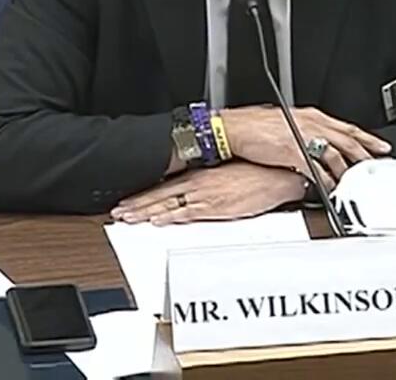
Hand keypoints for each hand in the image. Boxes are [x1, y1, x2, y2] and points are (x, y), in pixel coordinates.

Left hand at [109, 162, 311, 225]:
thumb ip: (207, 185)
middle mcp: (197, 184)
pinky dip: (169, 217)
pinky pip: (187, 213)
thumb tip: (195, 191)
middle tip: (118, 213)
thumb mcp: (226, 176)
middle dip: (137, 205)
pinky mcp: (215, 207)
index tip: (127, 202)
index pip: (164, 186)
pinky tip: (156, 221)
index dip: (143, 196)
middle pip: (159, 196)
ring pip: (168, 204)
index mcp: (199, 175)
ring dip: (145, 212)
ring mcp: (204, 195)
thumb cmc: (256, 174)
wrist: (276, 175)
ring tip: (128, 218)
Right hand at [219, 105, 390, 179]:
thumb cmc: (252, 126)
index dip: (366, 138)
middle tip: (379, 166)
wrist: (233, 128)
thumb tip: (313, 142)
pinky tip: (332, 189)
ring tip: (357, 183)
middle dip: (366, 154)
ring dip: (348, 171)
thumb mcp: (285, 122)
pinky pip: (316, 169)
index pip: (346, 127)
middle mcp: (311, 124)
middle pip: (348, 140)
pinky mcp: (294, 152)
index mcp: (311, 116)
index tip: (380, 147)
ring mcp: (304, 138)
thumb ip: (304, 131)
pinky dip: (326, 181)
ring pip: (336, 155)